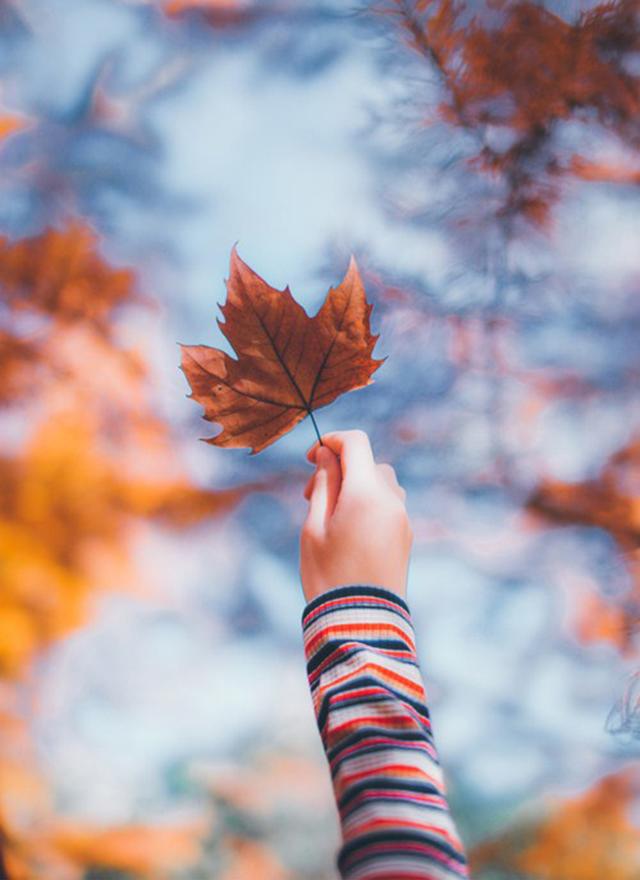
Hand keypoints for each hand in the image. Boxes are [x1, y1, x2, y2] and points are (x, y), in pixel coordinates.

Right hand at [299, 429, 412, 603]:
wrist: (361, 622)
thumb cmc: (328, 574)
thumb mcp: (314, 526)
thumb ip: (323, 484)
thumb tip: (328, 455)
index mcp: (367, 493)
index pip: (356, 443)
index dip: (331, 441)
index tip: (312, 456)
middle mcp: (392, 500)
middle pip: (369, 463)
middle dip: (341, 469)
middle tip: (311, 496)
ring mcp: (403, 519)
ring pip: (381, 483)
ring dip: (357, 486)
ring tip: (332, 515)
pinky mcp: (406, 537)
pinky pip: (389, 506)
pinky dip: (370, 504)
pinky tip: (349, 531)